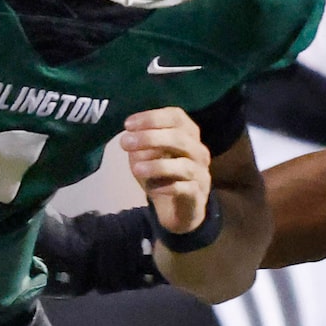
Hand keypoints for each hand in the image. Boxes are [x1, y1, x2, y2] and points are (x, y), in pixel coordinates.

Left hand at [119, 106, 210, 236]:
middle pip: (179, 138)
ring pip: (183, 165)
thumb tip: (129, 137)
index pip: (176, 117)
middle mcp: (198, 150)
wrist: (177, 208)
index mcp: (188, 134)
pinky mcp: (198, 194)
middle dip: (150, 138)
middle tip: (125, 143)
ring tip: (136, 168)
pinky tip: (151, 189)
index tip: (128, 125)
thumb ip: (139, 144)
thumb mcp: (146, 156)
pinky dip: (167, 187)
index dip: (152, 118)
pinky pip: (185, 189)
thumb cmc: (162, 175)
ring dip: (157, 165)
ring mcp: (201, 173)